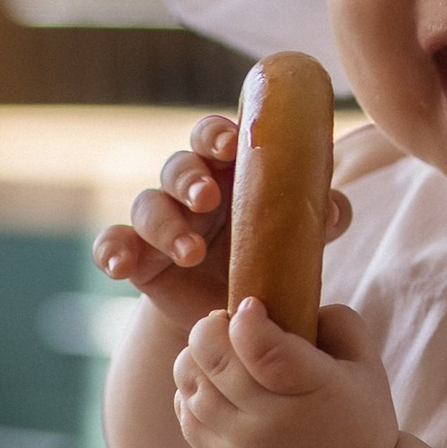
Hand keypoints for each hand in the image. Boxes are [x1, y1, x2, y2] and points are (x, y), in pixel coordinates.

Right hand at [94, 115, 351, 341]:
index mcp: (228, 170)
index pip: (214, 136)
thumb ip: (321, 217)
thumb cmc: (269, 256)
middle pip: (177, 166)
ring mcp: (160, 222)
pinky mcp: (139, 258)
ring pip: (148, 206)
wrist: (238, 314)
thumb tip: (334, 208)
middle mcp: (189, 189)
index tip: (229, 144)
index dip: (216, 133)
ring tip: (188, 253)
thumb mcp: (298, 236)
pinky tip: (120, 266)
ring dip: (165, 224)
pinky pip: (113, 244)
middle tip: (207, 199)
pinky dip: (111, 251)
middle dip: (189, 178)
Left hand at [171, 300, 396, 447]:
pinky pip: (185, 415)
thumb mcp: (367, 366)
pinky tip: (213, 385)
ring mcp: (241, 447)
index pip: (262, 347)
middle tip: (226, 324)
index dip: (246, 318)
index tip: (250, 306)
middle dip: (210, 328)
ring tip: (218, 355)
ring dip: (196, 357)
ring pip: (190, 384)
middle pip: (213, 357)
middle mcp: (272, 422)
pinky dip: (190, 391)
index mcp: (314, 390)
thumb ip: (337, 321)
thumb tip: (286, 299)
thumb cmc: (358, 420)